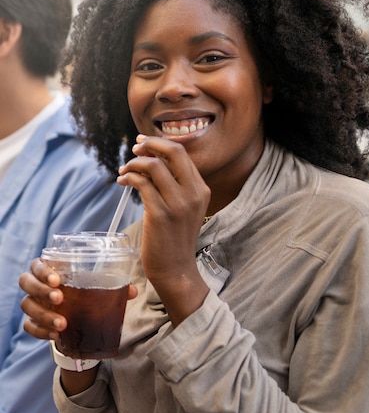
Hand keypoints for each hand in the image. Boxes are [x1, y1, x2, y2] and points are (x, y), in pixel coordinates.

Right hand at [19, 258, 137, 340]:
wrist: (76, 318)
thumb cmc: (84, 295)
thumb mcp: (98, 288)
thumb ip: (113, 287)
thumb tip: (132, 291)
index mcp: (50, 270)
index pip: (37, 264)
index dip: (43, 270)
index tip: (57, 280)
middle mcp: (37, 284)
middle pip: (26, 282)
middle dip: (41, 290)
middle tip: (60, 298)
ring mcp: (34, 303)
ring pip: (26, 305)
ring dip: (43, 314)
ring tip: (62, 323)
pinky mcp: (33, 322)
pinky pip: (28, 326)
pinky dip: (41, 331)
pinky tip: (56, 335)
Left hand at [117, 135, 210, 324]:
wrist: (175, 269)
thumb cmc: (175, 239)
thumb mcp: (185, 208)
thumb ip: (177, 186)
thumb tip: (154, 160)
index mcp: (201, 189)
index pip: (182, 154)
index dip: (161, 143)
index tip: (144, 143)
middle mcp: (193, 193)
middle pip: (173, 152)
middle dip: (150, 144)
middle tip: (135, 147)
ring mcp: (178, 204)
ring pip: (154, 166)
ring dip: (134, 163)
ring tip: (124, 170)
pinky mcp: (160, 214)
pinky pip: (141, 184)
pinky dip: (129, 177)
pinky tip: (123, 181)